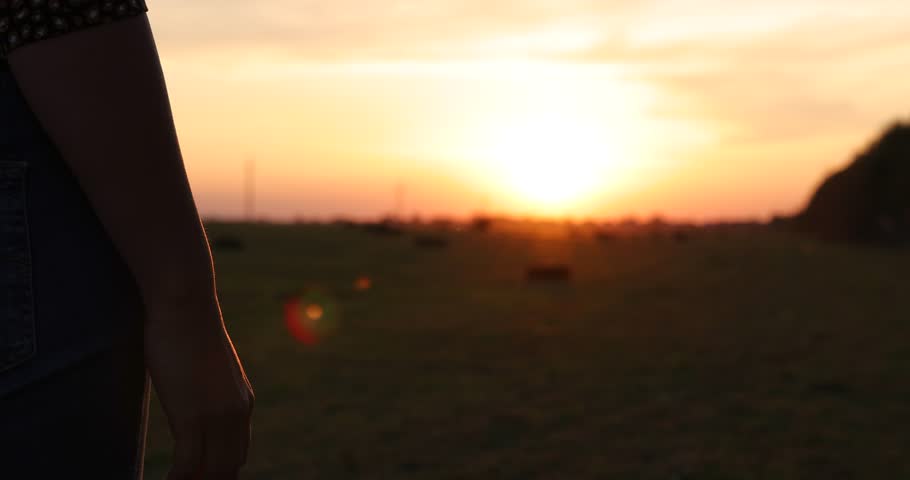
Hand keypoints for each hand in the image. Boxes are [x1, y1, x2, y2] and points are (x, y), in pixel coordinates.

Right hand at [144, 298, 254, 478]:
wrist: (185, 306)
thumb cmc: (188, 331)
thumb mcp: (207, 370)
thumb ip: (208, 392)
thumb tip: (193, 401)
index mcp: (243, 404)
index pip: (238, 454)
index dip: (221, 473)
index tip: (202, 478)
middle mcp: (237, 413)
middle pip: (228, 467)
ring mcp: (217, 416)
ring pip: (211, 470)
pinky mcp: (193, 415)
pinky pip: (188, 464)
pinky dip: (177, 479)